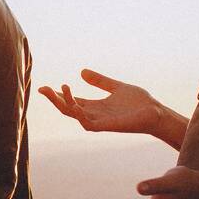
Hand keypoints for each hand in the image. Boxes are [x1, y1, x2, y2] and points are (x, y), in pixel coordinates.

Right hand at [39, 68, 163, 134]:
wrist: (155, 113)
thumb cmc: (139, 103)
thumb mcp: (116, 87)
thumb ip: (100, 81)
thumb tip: (82, 71)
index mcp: (95, 106)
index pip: (72, 101)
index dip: (58, 95)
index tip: (44, 87)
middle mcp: (94, 115)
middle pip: (68, 109)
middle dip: (55, 100)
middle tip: (43, 89)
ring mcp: (99, 121)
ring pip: (74, 115)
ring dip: (64, 104)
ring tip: (59, 89)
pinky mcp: (107, 126)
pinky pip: (87, 123)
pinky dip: (79, 114)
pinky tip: (74, 104)